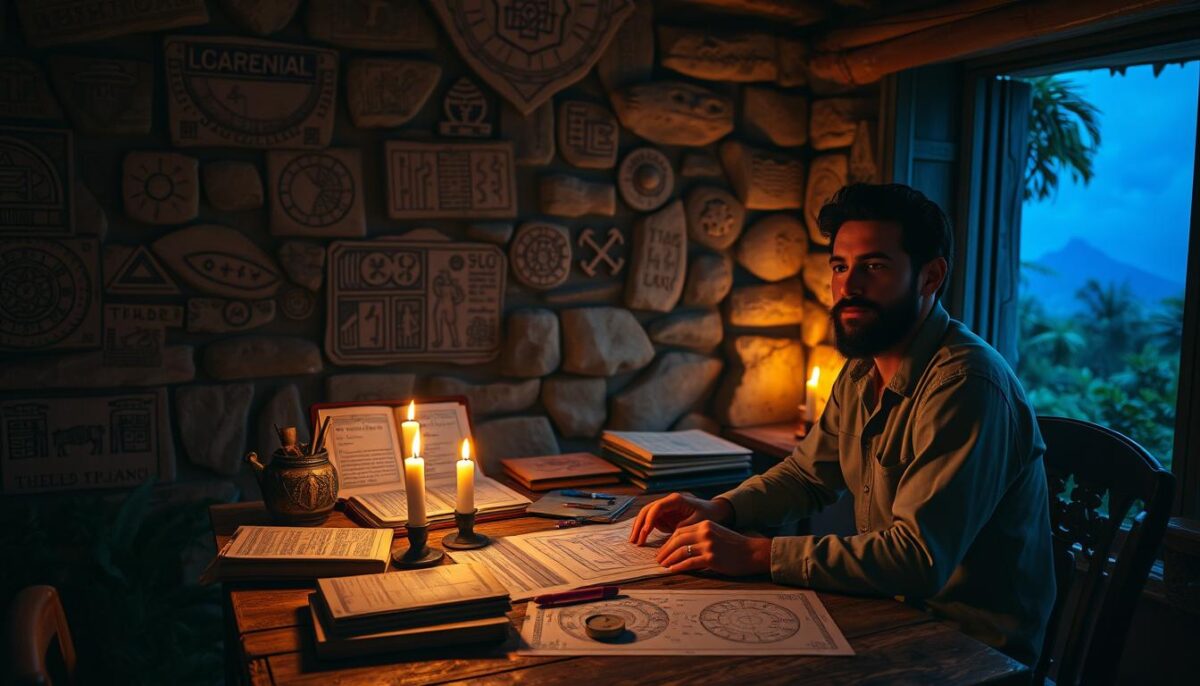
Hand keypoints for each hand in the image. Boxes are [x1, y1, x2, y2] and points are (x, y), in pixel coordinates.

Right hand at [629, 493, 731, 545]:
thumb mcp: (699, 522)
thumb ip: (684, 528)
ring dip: (639, 528)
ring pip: (646, 516)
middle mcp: (667, 502)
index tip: (646, 532)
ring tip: (635, 542)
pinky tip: (641, 540)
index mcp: (676, 499)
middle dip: (639, 525)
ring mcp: (665, 508)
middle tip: (634, 540)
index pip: (657, 507)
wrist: (714, 511)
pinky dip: (645, 531)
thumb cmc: (708, 514)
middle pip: (647, 511)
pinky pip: (651, 522)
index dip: (650, 519)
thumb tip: (671, 539)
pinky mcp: (665, 515)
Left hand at [656, 520, 771, 575]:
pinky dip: (679, 566)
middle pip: (677, 540)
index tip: (663, 550)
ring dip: (669, 559)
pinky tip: (673, 570)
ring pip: (681, 551)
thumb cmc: (735, 546)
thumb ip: (701, 536)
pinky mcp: (711, 558)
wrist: (753, 552)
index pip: (680, 531)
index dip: (668, 541)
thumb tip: (682, 547)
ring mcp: (708, 545)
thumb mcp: (717, 534)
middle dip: (665, 550)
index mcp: (705, 525)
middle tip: (658, 559)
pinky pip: (689, 563)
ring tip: (663, 565)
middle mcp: (705, 532)